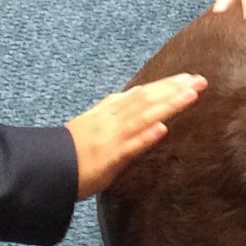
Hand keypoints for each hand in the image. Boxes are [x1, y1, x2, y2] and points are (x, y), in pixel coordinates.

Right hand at [67, 73, 206, 197]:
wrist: (45, 168)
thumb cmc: (69, 150)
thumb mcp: (94, 123)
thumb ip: (116, 111)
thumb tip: (138, 98)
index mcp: (109, 111)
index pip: (143, 93)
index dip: (166, 84)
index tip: (187, 77)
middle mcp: (113, 119)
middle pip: (148, 99)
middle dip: (174, 88)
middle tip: (200, 79)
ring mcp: (112, 137)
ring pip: (144, 116)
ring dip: (168, 104)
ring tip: (191, 94)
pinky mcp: (108, 158)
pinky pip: (129, 147)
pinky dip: (145, 137)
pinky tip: (162, 129)